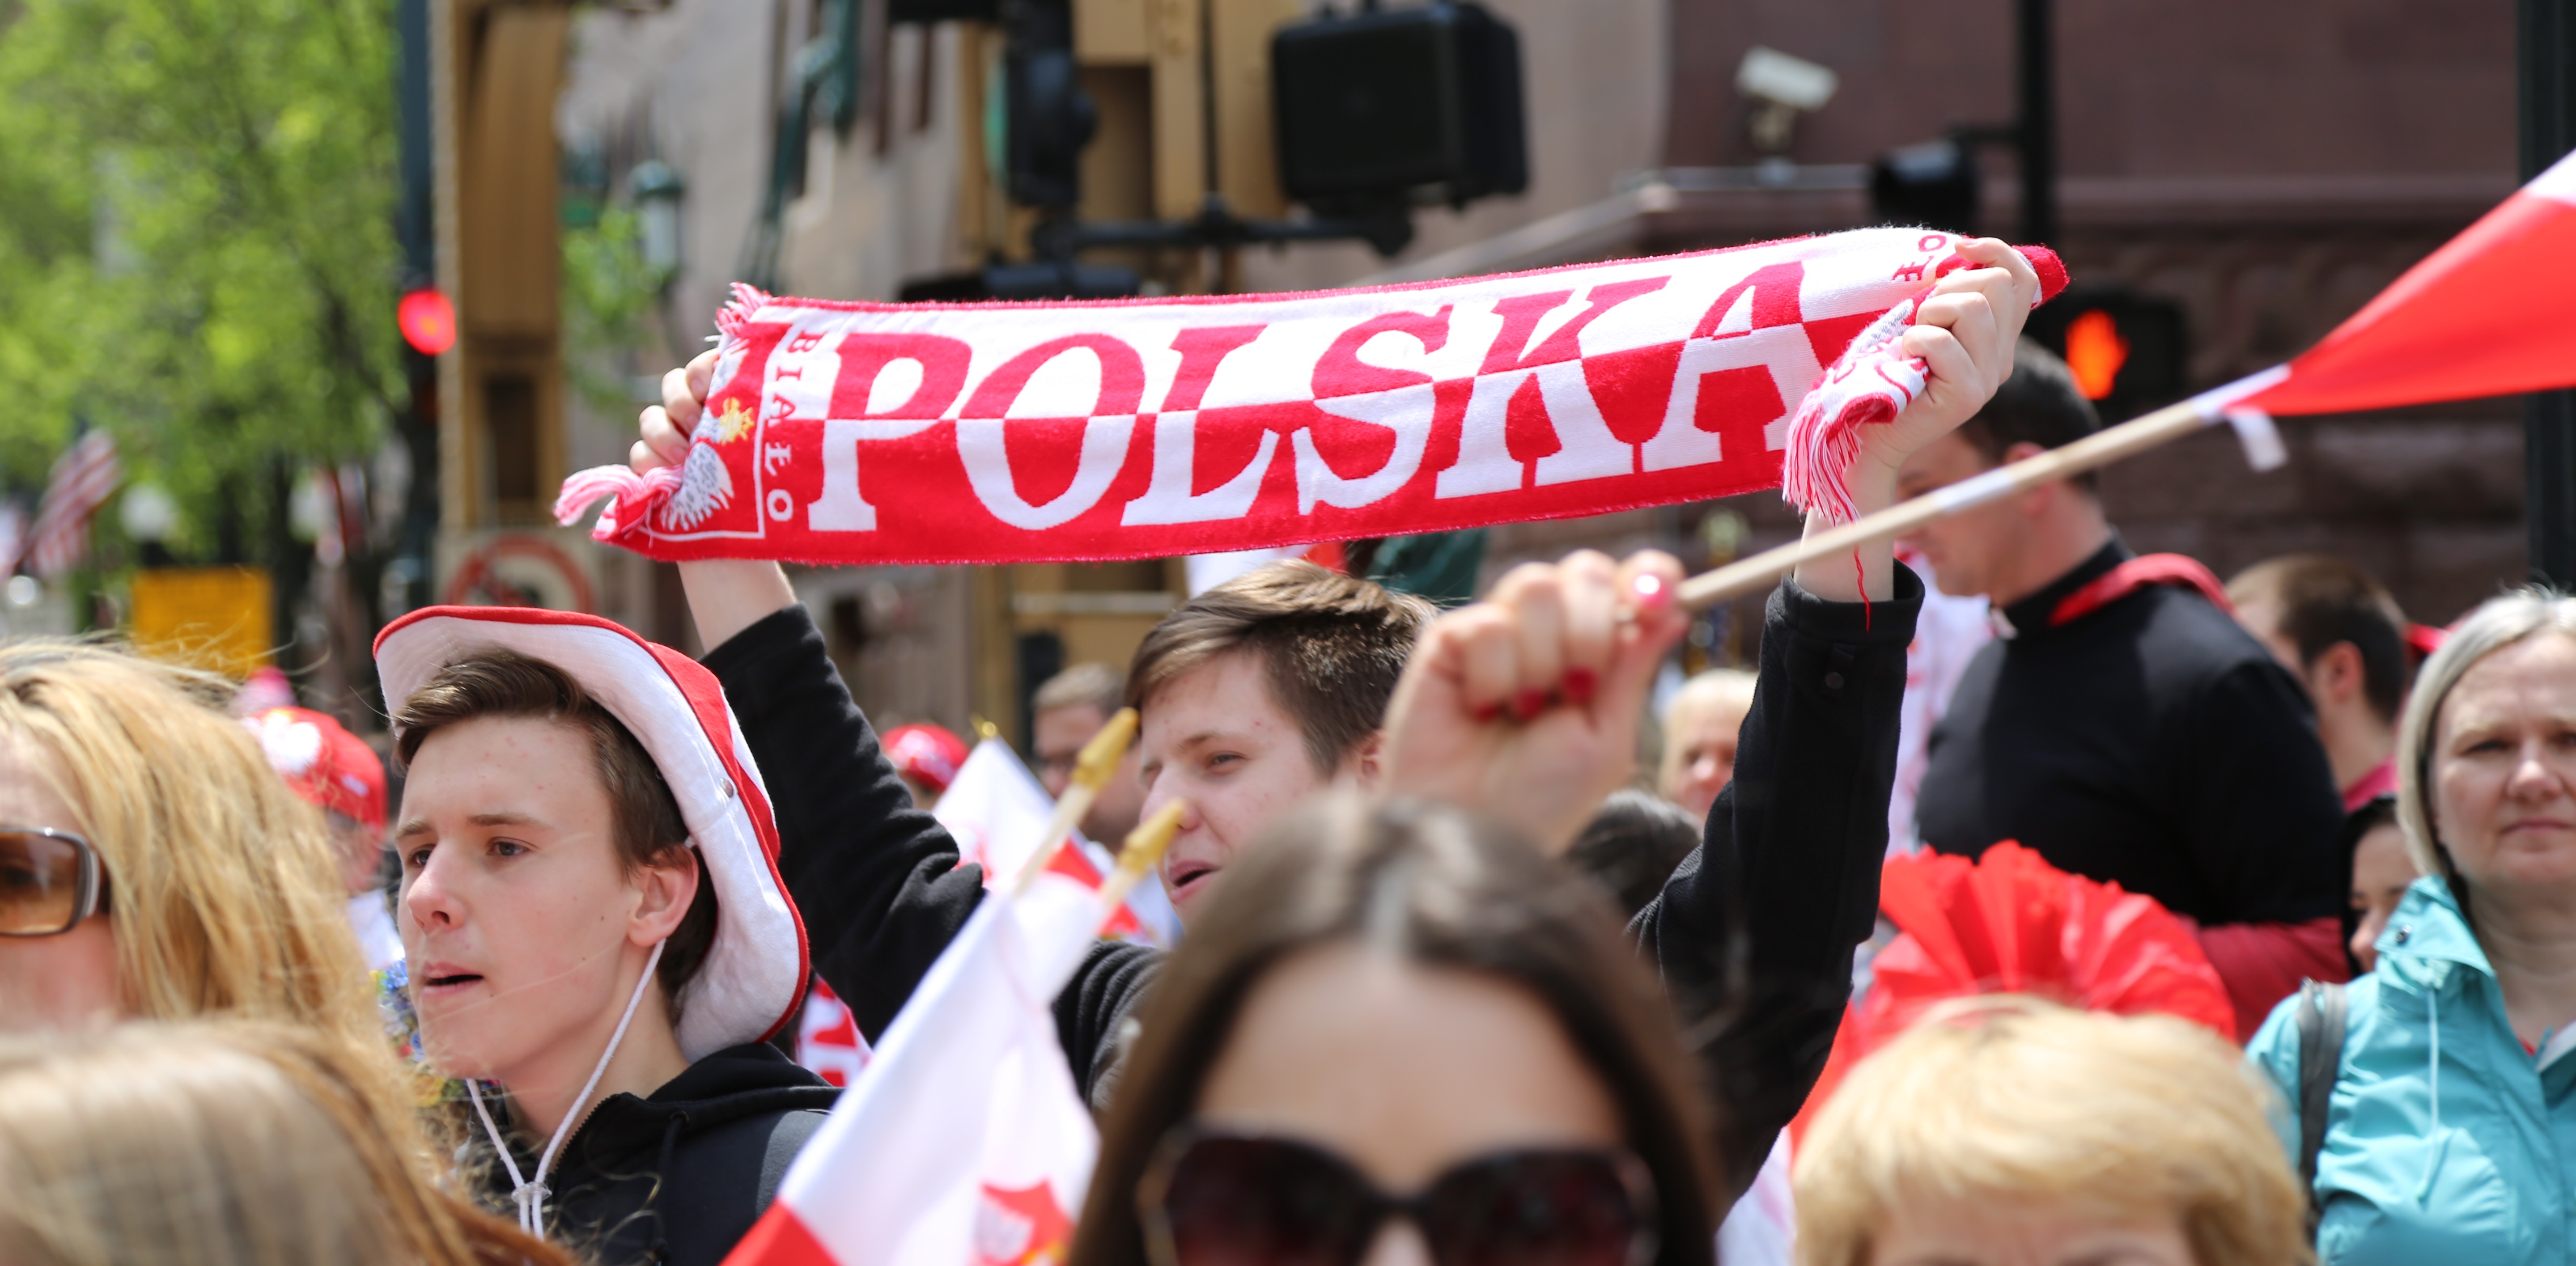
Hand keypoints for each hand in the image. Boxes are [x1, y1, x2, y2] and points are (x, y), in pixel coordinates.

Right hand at [633, 347, 793, 647]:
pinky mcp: (652, 467)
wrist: (742, 541)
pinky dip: (652, 463)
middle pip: (672, 384)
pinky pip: (639, 452)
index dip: (702, 368)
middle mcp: (695, 416)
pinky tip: (672, 477)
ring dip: (665, 434)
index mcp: (724, 402)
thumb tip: (772, 379)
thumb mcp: (765, 449)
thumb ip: (756, 414)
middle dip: (681, 400)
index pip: (705, 366)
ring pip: (651, 417)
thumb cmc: (764, 491)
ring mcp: (671, 440)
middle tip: (697, 423)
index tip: (710, 384)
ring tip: (686, 459)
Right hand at [1379, 550, 1689, 854]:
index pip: (1630, 581)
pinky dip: (1494, 677)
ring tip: (1524, 711)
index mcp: (1596, 651)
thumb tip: (1678, 609)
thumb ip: (1633, 668)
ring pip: (1535, 585)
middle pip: (1585, 569)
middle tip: (1577, 689)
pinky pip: (1488, 623)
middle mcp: (1549, 632)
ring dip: (1542, 658)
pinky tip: (1481, 711)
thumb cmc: (1542, 800)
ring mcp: (1497, 632)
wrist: (1474, 832)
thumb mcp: (1606, 738)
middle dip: (1592, 629)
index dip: (1649, 576)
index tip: (1658, 599)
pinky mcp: (1448, 641)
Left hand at [1846, 238, 2040, 514]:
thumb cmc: (1888, 372)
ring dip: (1930, 315)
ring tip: (1913, 343)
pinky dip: (1912, 342)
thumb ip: (1951, 296)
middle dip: (1949, 288)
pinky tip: (1906, 363)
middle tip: (1922, 320)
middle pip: (1995, 285)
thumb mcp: (1924, 322)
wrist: (1868, 433)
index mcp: (1998, 341)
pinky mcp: (1967, 396)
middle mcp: (2001, 360)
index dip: (1996, 251)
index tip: (1960, 246)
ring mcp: (1988, 379)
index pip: (2022, 281)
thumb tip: (1963, 248)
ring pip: (1971, 308)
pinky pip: (1939, 340)